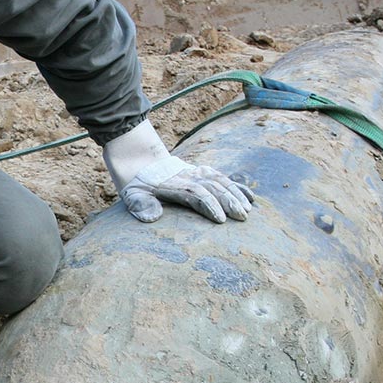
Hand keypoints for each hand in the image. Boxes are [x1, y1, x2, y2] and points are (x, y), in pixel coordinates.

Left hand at [102, 119, 253, 223]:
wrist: (141, 162)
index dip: (209, 205)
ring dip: (236, 195)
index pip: (196, 194)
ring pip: (221, 181)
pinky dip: (237, 187)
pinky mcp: (203, 172)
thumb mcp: (132, 195)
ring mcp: (198, 173)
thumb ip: (142, 205)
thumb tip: (154, 218)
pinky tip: (250, 198)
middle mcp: (189, 176)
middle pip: (213, 187)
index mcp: (174, 184)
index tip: (220, 219)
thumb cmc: (137, 185)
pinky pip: (223, 178)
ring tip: (248, 211)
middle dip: (229, 201)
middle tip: (242, 217)